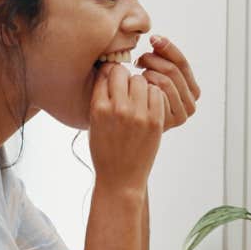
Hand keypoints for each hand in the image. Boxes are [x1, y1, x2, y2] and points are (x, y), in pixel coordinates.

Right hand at [88, 61, 166, 189]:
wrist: (120, 178)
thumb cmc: (104, 151)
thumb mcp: (94, 123)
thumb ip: (100, 98)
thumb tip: (108, 72)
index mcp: (99, 108)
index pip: (105, 73)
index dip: (109, 73)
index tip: (112, 78)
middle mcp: (118, 108)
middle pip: (123, 73)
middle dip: (124, 78)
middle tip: (126, 89)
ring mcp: (138, 115)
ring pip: (141, 80)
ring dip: (139, 85)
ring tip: (137, 98)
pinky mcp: (155, 121)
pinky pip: (156, 93)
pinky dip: (153, 95)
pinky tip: (148, 105)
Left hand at [135, 35, 200, 130]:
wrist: (130, 142)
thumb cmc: (142, 104)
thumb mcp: (156, 79)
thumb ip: (162, 62)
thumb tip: (155, 39)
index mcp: (193, 91)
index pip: (182, 63)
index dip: (168, 48)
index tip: (153, 38)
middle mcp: (191, 105)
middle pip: (173, 70)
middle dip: (154, 59)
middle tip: (140, 59)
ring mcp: (181, 115)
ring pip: (165, 80)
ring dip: (148, 72)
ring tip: (138, 74)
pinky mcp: (168, 122)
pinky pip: (156, 94)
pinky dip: (145, 86)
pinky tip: (136, 88)